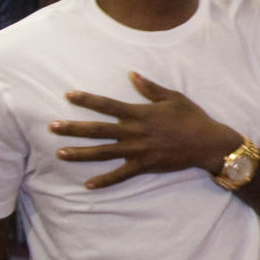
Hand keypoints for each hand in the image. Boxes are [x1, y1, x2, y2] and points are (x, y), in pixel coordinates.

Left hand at [52, 71, 241, 188]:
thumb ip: (150, 88)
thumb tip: (131, 75)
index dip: (87, 100)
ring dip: (80, 153)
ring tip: (60, 153)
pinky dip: (104, 181)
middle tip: (52, 127)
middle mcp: (134, 132)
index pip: (107, 105)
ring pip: (102, 153)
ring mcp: (137, 151)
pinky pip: (120, 175)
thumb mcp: (173, 97)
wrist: (207, 142)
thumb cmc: (192, 117)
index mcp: (139, 113)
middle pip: (97, 130)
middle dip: (73, 128)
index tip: (68, 95)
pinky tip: (87, 185)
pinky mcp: (144, 166)